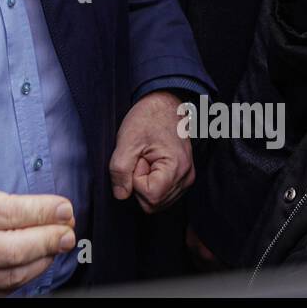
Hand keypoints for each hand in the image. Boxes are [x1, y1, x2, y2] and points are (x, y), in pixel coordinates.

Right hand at [0, 185, 75, 296]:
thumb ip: (5, 202)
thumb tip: (53, 211)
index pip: (8, 213)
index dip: (42, 212)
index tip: (64, 209)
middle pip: (13, 248)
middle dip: (48, 239)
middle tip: (67, 232)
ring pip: (12, 273)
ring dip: (43, 259)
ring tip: (56, 245)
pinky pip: (5, 289)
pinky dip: (27, 275)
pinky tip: (37, 262)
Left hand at [109, 90, 194, 212]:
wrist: (164, 104)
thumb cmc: (148, 118)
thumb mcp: (127, 141)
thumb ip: (120, 171)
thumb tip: (121, 195)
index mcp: (176, 168)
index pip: (150, 197)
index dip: (136, 181)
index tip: (138, 159)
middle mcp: (186, 178)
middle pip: (154, 203)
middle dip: (140, 183)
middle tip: (141, 158)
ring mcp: (186, 179)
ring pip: (157, 201)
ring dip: (146, 183)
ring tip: (147, 158)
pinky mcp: (183, 178)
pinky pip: (162, 194)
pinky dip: (152, 182)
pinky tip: (152, 163)